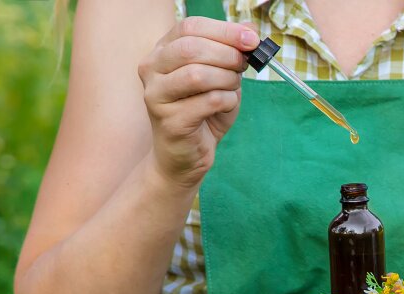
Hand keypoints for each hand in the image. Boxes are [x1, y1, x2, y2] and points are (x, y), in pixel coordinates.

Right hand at [138, 17, 259, 188]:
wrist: (187, 156)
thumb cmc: (203, 113)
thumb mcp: (221, 76)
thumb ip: (231, 52)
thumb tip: (251, 29)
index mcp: (162, 51)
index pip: (190, 27)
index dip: (224, 30)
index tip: (251, 39)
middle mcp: (152, 70)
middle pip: (191, 48)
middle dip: (227, 54)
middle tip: (243, 65)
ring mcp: (156, 96)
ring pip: (197, 74)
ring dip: (227, 79)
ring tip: (232, 88)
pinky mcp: (169, 121)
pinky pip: (208, 101)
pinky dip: (227, 101)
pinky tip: (225, 108)